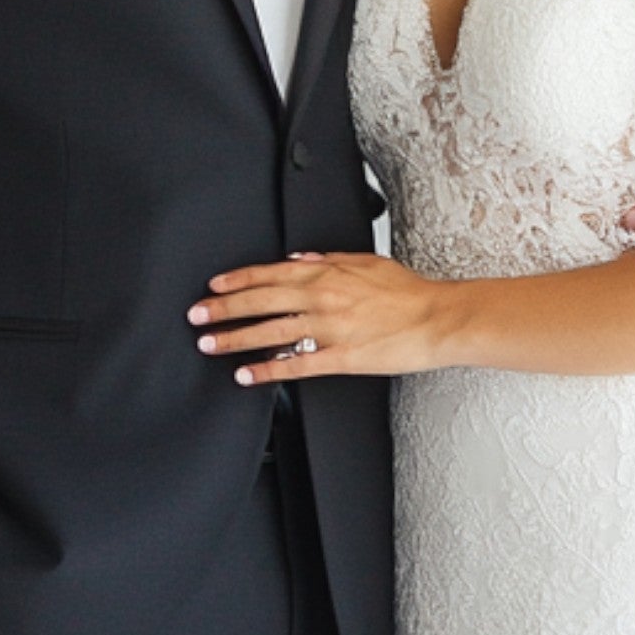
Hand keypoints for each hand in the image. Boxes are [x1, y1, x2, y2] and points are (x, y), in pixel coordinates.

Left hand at [191, 251, 449, 382]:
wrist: (437, 318)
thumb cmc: (407, 292)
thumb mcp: (365, 261)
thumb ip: (327, 260)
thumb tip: (295, 261)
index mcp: (326, 274)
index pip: (268, 275)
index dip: (236, 281)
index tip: (214, 286)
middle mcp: (322, 299)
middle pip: (260, 303)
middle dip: (223, 309)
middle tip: (197, 316)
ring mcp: (329, 330)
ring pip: (270, 333)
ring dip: (235, 339)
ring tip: (211, 345)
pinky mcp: (340, 359)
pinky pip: (296, 365)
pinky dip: (268, 369)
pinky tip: (247, 374)